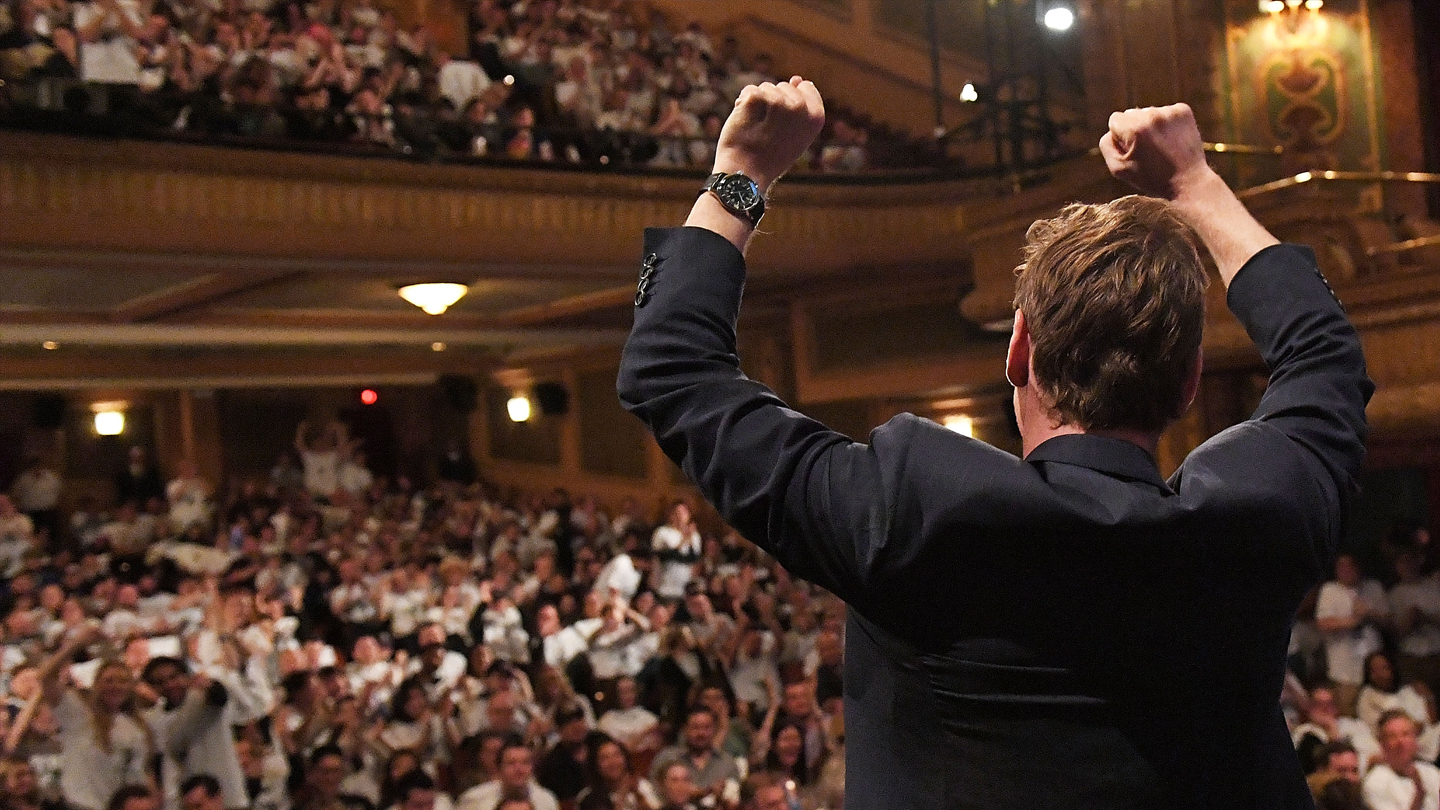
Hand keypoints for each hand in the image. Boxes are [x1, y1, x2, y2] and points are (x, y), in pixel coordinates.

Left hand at [714, 76, 824, 192]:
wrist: (745, 176)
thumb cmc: (770, 156)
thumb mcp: (795, 134)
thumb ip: (801, 108)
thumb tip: (797, 79)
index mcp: (816, 117)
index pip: (806, 88)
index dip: (790, 102)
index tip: (783, 125)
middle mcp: (801, 109)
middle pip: (784, 86)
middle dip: (773, 103)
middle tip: (768, 131)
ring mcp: (778, 104)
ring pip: (766, 88)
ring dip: (757, 104)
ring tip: (756, 129)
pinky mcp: (756, 100)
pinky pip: (749, 91)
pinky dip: (743, 104)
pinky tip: (745, 124)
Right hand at [1098, 103, 1210, 200]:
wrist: (1188, 181)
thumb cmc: (1152, 178)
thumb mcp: (1118, 169)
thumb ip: (1107, 146)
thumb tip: (1112, 131)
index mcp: (1134, 128)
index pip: (1114, 120)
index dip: (1120, 138)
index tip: (1132, 151)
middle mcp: (1151, 114)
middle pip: (1131, 113)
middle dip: (1134, 129)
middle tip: (1148, 151)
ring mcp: (1170, 111)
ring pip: (1148, 112)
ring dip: (1150, 126)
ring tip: (1161, 147)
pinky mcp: (1184, 111)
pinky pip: (1165, 112)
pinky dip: (1165, 124)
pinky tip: (1171, 140)